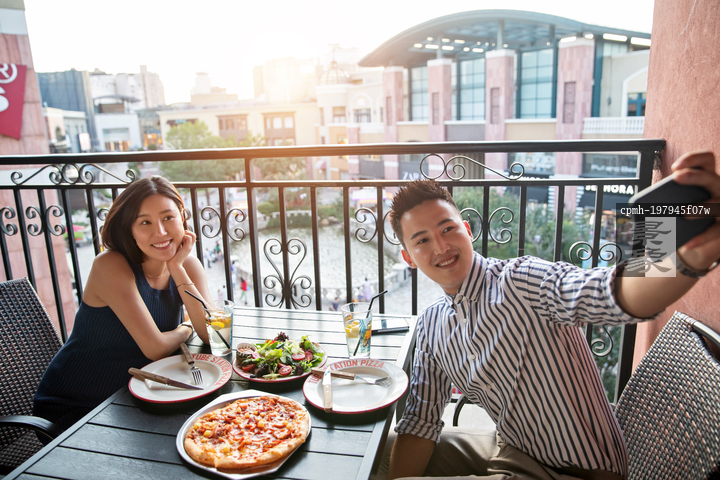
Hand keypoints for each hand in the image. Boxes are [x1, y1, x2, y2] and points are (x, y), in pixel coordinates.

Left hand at [168, 230, 196, 268]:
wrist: (174, 264)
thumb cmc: (172, 258)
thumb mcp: (175, 249)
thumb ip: (176, 244)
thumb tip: (173, 238)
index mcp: (187, 246)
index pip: (191, 237)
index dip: (186, 233)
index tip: (180, 235)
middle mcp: (189, 246)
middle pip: (193, 235)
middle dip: (188, 232)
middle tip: (181, 234)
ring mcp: (189, 247)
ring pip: (193, 235)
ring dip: (186, 233)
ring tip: (181, 237)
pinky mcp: (187, 247)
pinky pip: (189, 238)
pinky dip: (185, 236)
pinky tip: (180, 240)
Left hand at [672, 151, 719, 268]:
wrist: (697, 235)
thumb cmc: (685, 212)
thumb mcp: (677, 201)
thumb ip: (667, 196)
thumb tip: (644, 204)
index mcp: (706, 179)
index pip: (707, 160)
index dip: (694, 159)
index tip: (675, 167)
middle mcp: (718, 190)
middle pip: (713, 178)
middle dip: (696, 176)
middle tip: (677, 177)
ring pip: (718, 205)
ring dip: (702, 208)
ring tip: (685, 213)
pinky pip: (715, 232)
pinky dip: (702, 238)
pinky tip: (688, 244)